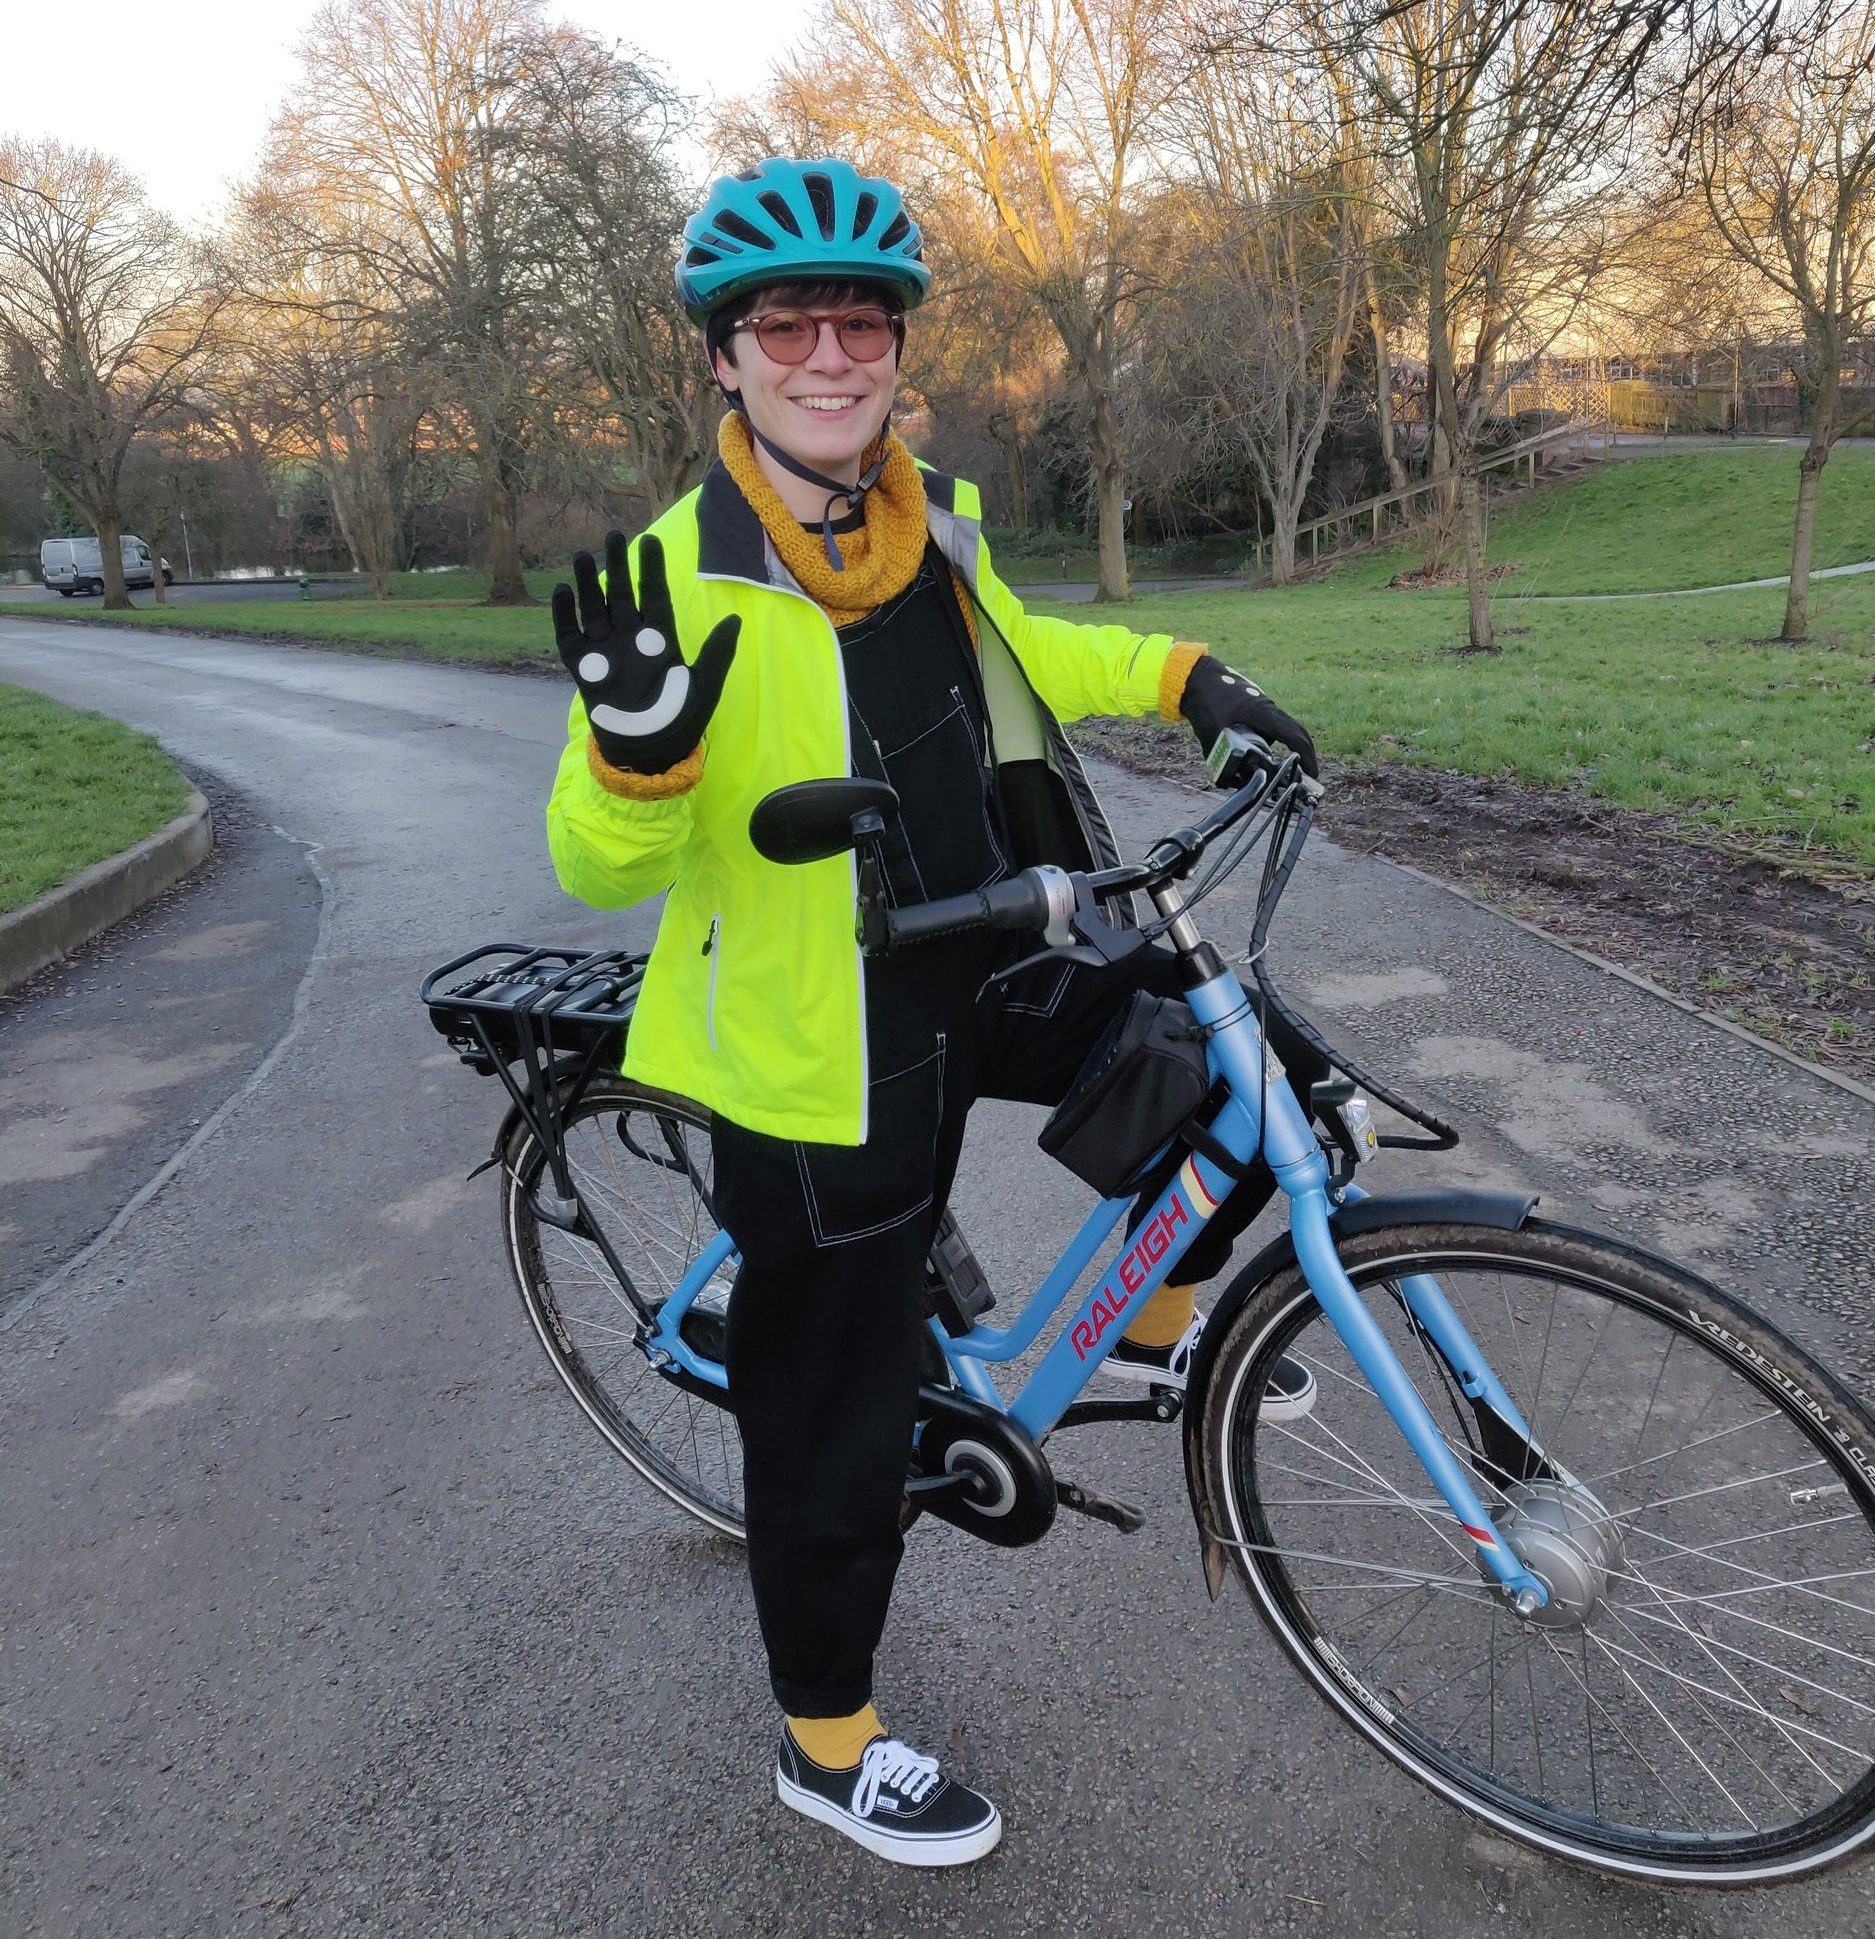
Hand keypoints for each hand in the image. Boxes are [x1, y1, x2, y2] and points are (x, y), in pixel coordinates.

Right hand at [552, 532, 738, 775]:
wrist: (650, 752)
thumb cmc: (680, 719)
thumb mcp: (705, 686)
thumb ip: (717, 653)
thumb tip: (736, 618)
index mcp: (660, 639)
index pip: (655, 595)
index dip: (652, 569)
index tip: (650, 540)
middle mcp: (631, 639)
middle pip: (621, 595)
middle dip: (616, 566)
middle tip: (611, 536)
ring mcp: (607, 652)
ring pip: (594, 609)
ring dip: (587, 583)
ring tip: (581, 555)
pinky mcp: (585, 668)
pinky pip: (570, 637)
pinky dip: (564, 616)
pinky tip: (561, 591)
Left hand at [1178, 655, 1318, 778]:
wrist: (1196, 678)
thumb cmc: (1205, 702)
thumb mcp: (1212, 736)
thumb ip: (1221, 760)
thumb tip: (1230, 783)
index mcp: (1262, 713)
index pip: (1294, 735)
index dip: (1307, 756)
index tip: (1312, 773)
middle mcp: (1268, 709)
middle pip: (1297, 732)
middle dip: (1305, 754)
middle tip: (1308, 775)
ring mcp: (1264, 707)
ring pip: (1284, 730)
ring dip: (1289, 748)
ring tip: (1285, 770)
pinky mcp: (1257, 709)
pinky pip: (1273, 727)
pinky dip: (1274, 742)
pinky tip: (1264, 756)